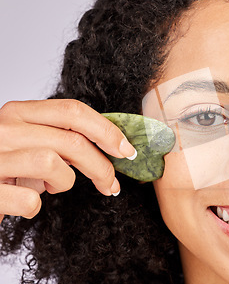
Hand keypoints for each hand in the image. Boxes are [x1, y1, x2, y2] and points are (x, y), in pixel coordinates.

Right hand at [0, 99, 136, 222]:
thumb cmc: (4, 168)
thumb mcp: (31, 143)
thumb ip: (62, 137)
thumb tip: (113, 145)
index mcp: (18, 113)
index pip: (73, 110)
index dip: (106, 130)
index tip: (126, 150)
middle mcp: (3, 129)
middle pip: (72, 140)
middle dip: (101, 166)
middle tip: (111, 184)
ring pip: (53, 163)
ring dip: (65, 182)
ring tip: (53, 188)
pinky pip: (29, 200)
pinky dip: (35, 207)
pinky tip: (26, 204)